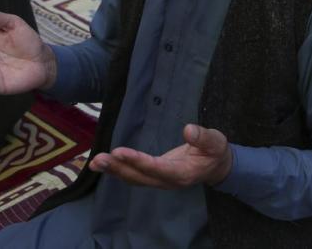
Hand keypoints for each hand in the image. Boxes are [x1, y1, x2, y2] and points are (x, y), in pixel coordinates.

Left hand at [90, 124, 232, 188]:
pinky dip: (118, 170)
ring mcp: (160, 180)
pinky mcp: (154, 176)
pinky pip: (134, 175)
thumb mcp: (216, 142)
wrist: (216, 166)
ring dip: (114, 171)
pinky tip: (104, 164)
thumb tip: (188, 130)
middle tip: (99, 159)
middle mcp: (168, 181)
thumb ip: (204, 138)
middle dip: (119, 168)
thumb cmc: (216, 152)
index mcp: (183, 173)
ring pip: (134, 179)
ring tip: (95, 163)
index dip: (138, 162)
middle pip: (140, 177)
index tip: (120, 152)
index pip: (157, 168)